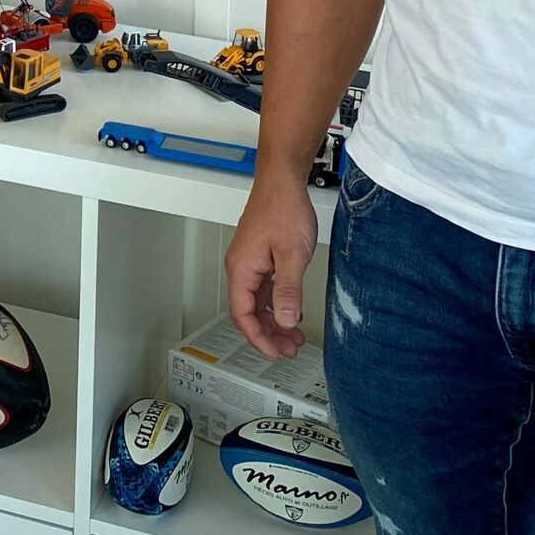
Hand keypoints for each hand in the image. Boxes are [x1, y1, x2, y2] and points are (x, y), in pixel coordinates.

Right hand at [225, 173, 319, 358]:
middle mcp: (240, 267)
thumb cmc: (283, 209)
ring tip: (294, 335)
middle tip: (290, 348)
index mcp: (241, 269)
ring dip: (275, 320)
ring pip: (257, 301)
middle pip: (249, 311)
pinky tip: (292, 309)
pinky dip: (277, 303)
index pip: (243, 315)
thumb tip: (286, 320)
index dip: (259, 338)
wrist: (283, 181)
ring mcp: (249, 261)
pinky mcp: (260, 256)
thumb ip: (288, 290)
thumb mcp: (292, 255)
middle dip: (269, 334)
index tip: (275, 353)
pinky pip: (264, 288)